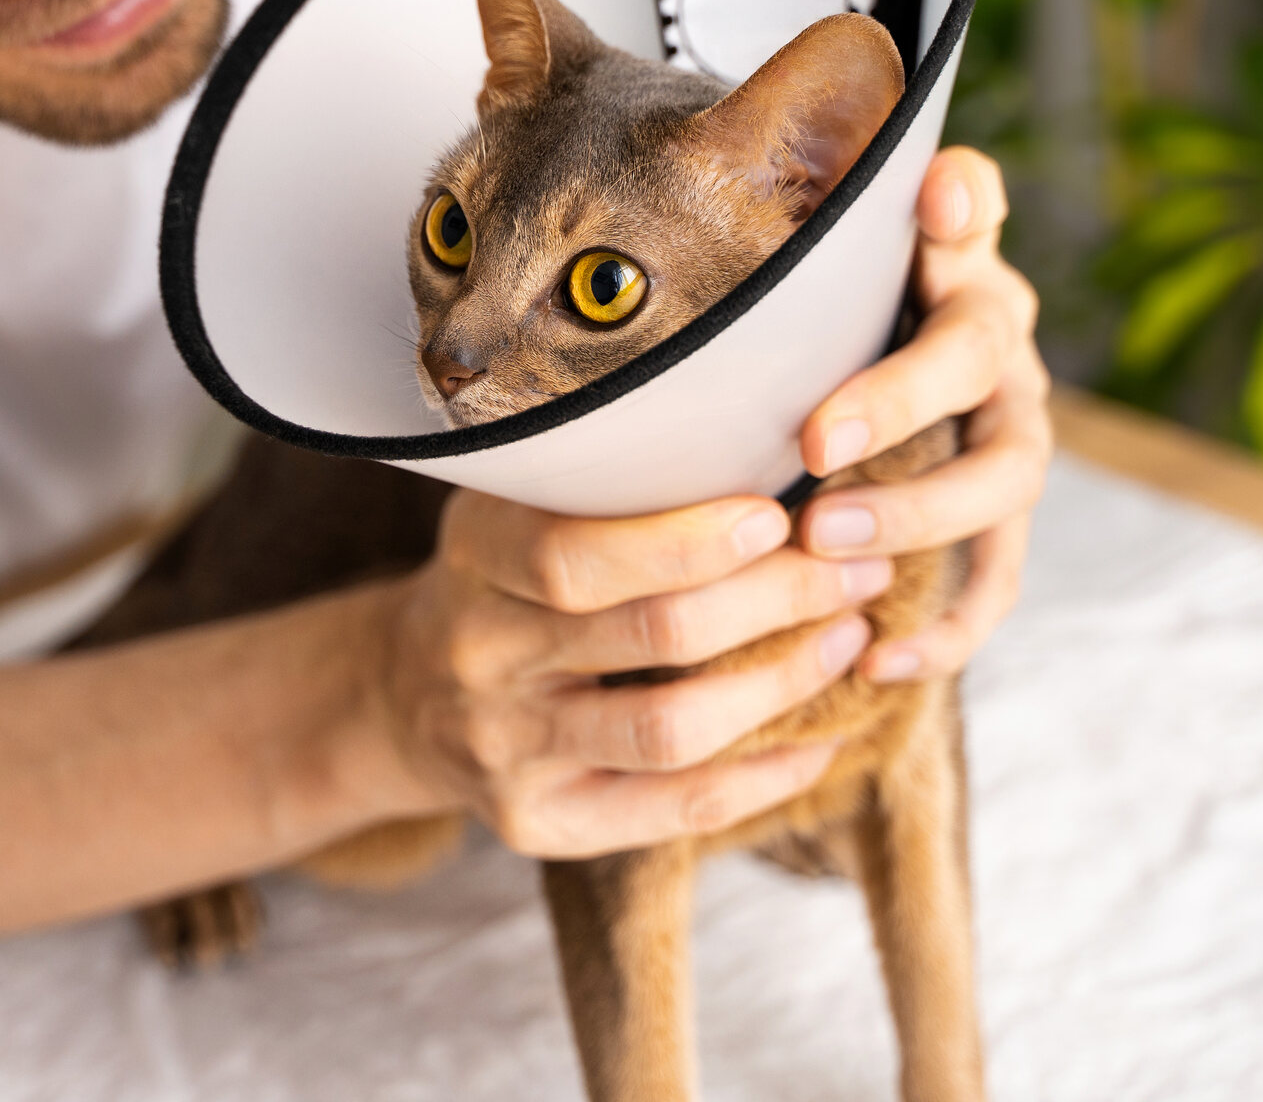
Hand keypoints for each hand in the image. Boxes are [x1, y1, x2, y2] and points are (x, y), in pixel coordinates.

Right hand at [370, 491, 893, 858]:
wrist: (404, 697)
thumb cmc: (503, 579)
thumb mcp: (517, 508)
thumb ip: (604, 485)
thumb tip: (767, 439)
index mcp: (473, 558)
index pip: (575, 554)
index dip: (688, 540)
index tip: (780, 515)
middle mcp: (479, 657)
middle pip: (648, 636)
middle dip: (775, 600)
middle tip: (858, 570)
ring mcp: (504, 750)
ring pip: (670, 729)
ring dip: (782, 684)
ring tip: (848, 641)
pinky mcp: (538, 823)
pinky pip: (672, 810)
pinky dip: (761, 778)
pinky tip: (819, 741)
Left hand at [796, 147, 1050, 681]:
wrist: (855, 415)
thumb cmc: (817, 328)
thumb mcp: (813, 270)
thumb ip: (827, 219)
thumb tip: (879, 148)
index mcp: (953, 268)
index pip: (974, 215)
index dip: (964, 206)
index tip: (936, 196)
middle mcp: (996, 345)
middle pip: (977, 362)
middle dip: (899, 403)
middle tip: (814, 445)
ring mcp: (1009, 437)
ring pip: (1002, 479)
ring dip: (918, 514)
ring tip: (829, 542)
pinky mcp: (1000, 524)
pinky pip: (998, 580)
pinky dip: (949, 625)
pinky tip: (880, 663)